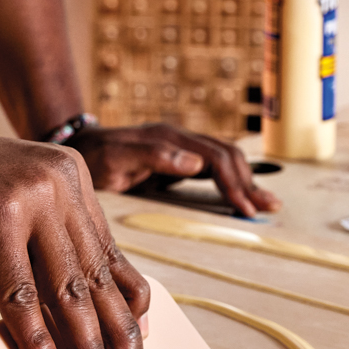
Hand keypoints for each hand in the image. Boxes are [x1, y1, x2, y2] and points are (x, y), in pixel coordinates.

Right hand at [0, 124, 148, 348]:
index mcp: (71, 178)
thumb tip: (78, 321)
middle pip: (96, 275)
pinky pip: (21, 296)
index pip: (110, 253)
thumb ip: (45, 253)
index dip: (127, 304)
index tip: (139, 343)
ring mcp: (29, 199)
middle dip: (117, 335)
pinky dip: (37, 341)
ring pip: (66, 289)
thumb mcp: (10, 216)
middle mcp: (59, 183)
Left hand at [67, 123, 281, 217]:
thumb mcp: (117, 157)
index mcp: (171, 139)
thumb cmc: (94, 155)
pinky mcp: (179, 158)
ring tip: (266, 201)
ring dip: (247, 180)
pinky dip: (232, 180)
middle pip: (229, 157)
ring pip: (226, 160)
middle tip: (268, 207)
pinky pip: (214, 166)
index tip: (245, 209)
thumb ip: (154, 156)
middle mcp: (181, 139)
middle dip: (250, 183)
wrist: (80, 145)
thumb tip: (195, 163)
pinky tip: (242, 193)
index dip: (233, 184)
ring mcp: (181, 148)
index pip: (216, 160)